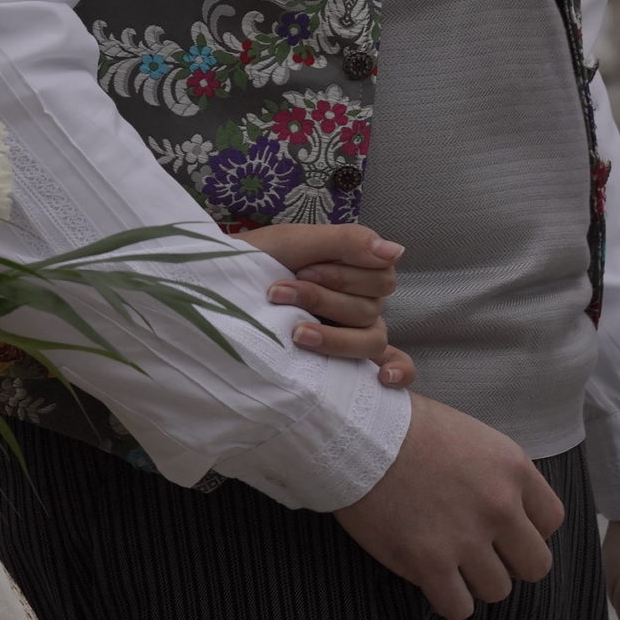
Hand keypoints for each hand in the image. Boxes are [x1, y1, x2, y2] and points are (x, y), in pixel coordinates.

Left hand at [237, 223, 415, 387]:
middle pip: (371, 307)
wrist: (220, 289)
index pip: (381, 275)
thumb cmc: (258, 261)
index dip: (343, 274)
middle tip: (281, 291)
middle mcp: (360, 300)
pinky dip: (398, 371)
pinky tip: (383, 378)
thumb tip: (396, 251)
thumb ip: (345, 241)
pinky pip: (393, 366)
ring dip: (335, 338)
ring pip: (371, 339)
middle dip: (324, 298)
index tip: (303, 267)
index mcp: (354, 268)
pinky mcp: (348, 359)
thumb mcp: (295, 242)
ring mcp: (355, 331)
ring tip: (296, 334)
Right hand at [334, 393, 563, 619]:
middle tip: (478, 550)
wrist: (353, 430)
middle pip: (535, 565)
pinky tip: (430, 577)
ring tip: (447, 560)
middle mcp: (498, 505)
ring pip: (497, 590)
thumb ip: (494, 474)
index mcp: (511, 467)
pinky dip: (446, 598)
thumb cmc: (401, 426)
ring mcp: (465, 537)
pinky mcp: (429, 562)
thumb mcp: (467, 434)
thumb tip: (502, 508)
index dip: (526, 529)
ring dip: (474, 579)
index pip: (551, 521)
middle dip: (508, 562)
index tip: (501, 528)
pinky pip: (459, 607)